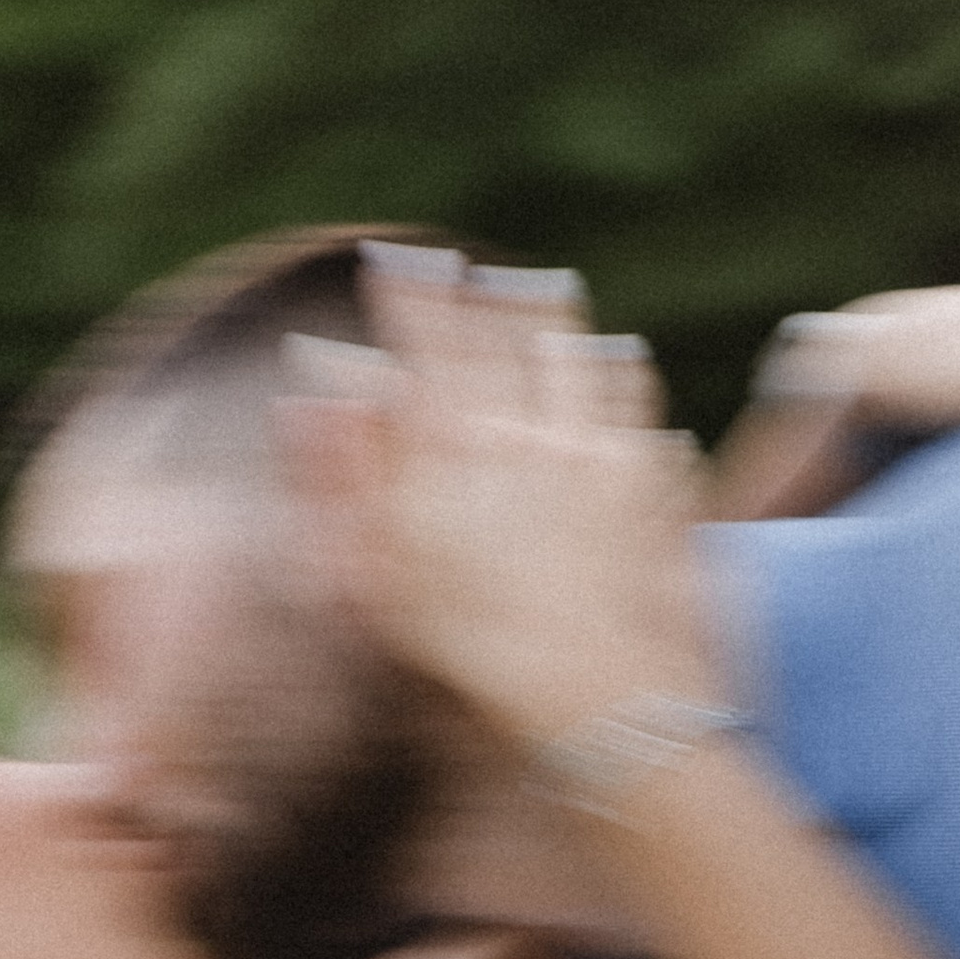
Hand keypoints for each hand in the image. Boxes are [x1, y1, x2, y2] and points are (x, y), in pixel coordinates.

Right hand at [281, 245, 721, 749]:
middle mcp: (521, 435)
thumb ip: (344, 480)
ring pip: (572, 356)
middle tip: (467, 270)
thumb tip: (311, 406)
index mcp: (452, 450)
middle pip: (498, 341)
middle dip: (476, 299)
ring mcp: (592, 453)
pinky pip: (636, 405)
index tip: (394, 264)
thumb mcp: (378, 573)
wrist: (585, 694)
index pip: (426, 346)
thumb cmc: (468, 650)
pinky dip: (624, 371)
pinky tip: (624, 357)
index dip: (408, 300)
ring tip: (547, 287)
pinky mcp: (648, 484)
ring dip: (554, 318)